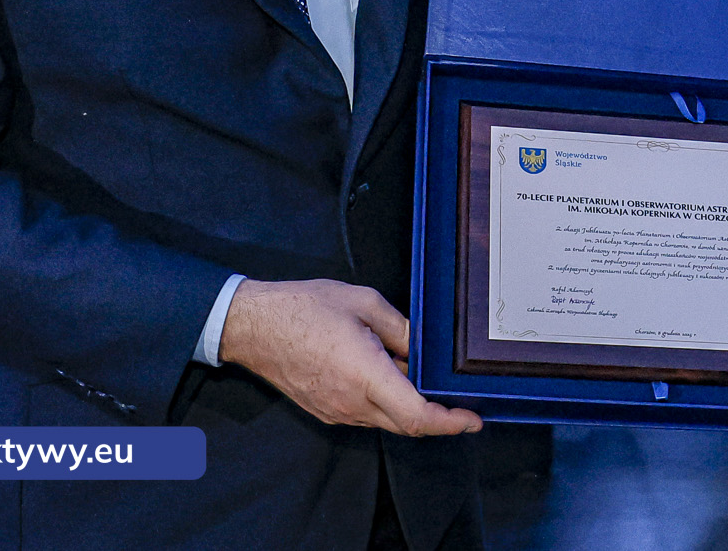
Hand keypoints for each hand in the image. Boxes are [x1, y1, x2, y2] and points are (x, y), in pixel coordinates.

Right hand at [219, 279, 482, 436]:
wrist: (254, 327)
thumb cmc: (303, 309)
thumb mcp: (364, 303)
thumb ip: (402, 328)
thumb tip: (423, 348)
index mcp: (364, 374)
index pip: (416, 415)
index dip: (450, 422)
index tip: (473, 420)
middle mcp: (351, 402)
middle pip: (408, 424)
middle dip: (438, 416)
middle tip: (460, 400)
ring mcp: (337, 411)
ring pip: (388, 421)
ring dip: (410, 405)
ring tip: (414, 370)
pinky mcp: (327, 411)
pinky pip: (368, 415)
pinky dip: (387, 402)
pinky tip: (388, 374)